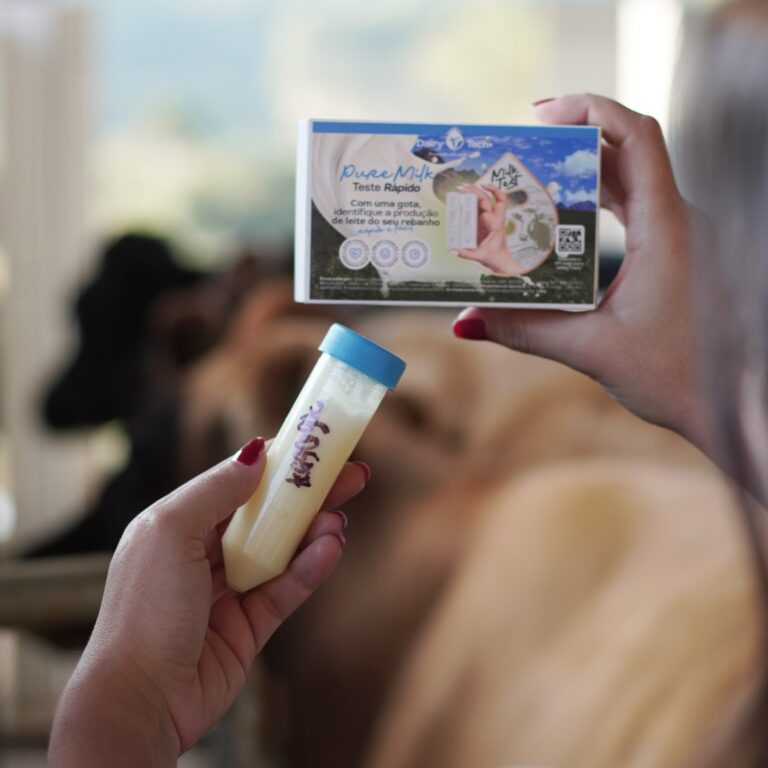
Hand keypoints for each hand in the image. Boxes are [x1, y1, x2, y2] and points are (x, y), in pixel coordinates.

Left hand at [49, 439, 368, 766]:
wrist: (138, 701)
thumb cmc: (144, 610)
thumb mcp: (171, 532)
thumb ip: (216, 490)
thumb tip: (256, 452)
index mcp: (178, 527)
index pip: (236, 485)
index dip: (276, 465)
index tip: (312, 446)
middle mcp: (203, 556)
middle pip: (267, 516)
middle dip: (308, 495)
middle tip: (352, 475)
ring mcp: (228, 593)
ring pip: (282, 552)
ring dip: (313, 533)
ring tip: (340, 519)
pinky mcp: (248, 628)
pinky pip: (286, 591)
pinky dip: (310, 569)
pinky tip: (331, 549)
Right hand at [453, 94, 708, 450]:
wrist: (733, 404)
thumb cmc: (677, 378)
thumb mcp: (591, 351)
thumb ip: (525, 331)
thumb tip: (466, 323)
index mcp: (666, 228)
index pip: (636, 137)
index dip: (590, 109)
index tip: (540, 114)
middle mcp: (678, 221)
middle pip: (626, 153)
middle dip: (572, 142)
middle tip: (520, 150)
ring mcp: (680, 236)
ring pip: (631, 182)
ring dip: (583, 174)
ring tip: (533, 180)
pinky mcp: (676, 255)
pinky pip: (636, 211)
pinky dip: (599, 204)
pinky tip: (566, 221)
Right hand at [453, 184, 524, 275]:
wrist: (499, 259)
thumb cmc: (493, 256)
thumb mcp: (480, 257)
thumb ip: (466, 254)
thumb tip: (453, 250)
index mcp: (496, 224)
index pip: (499, 202)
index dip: (493, 192)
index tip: (483, 186)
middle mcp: (492, 218)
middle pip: (487, 198)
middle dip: (475, 190)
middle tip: (462, 189)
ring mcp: (486, 218)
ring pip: (482, 199)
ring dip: (472, 192)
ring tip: (460, 189)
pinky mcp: (480, 221)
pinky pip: (476, 207)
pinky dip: (469, 200)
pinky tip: (462, 197)